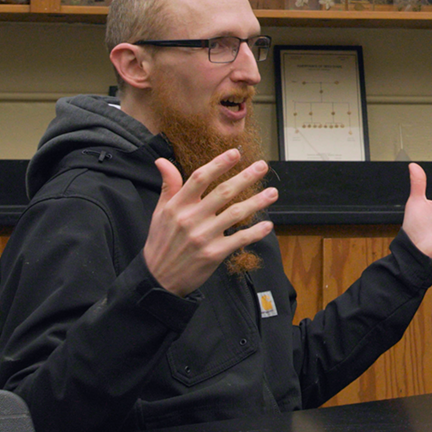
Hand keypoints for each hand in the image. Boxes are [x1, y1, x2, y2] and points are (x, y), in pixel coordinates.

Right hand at [142, 150, 277, 296]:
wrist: (158, 278)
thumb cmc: (161, 242)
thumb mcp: (159, 212)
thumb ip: (168, 186)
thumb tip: (163, 161)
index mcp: (178, 206)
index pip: (200, 178)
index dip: (219, 164)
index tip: (236, 153)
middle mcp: (191, 219)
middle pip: (223, 192)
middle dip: (245, 177)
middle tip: (262, 167)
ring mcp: (203, 237)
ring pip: (235, 213)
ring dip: (257, 202)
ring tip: (273, 193)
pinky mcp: (214, 254)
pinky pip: (239, 239)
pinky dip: (255, 232)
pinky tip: (267, 224)